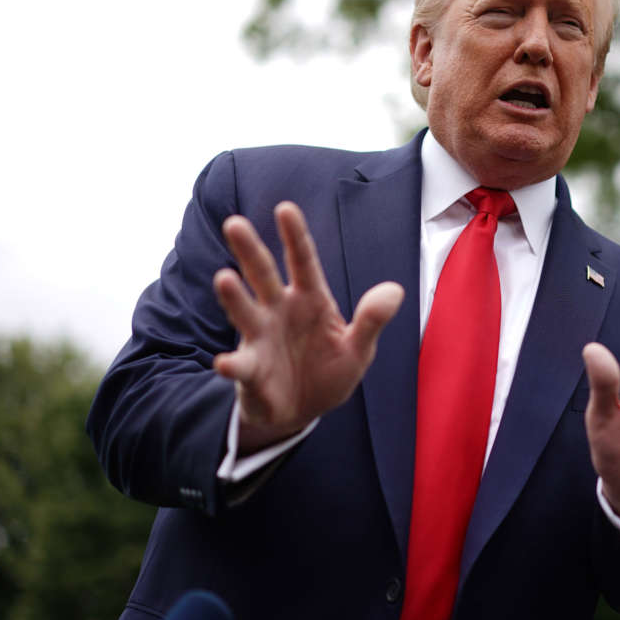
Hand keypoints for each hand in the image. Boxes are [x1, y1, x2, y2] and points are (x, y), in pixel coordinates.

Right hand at [212, 201, 403, 452]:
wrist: (304, 411)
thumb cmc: (329, 370)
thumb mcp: (358, 348)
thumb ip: (372, 320)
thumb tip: (395, 291)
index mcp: (310, 299)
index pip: (302, 261)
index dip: (294, 236)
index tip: (285, 208)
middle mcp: (279, 310)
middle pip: (263, 274)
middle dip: (249, 250)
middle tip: (234, 223)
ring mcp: (260, 338)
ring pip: (245, 311)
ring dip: (234, 296)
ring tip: (223, 278)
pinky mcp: (250, 371)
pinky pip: (240, 366)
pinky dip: (232, 365)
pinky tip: (225, 364)